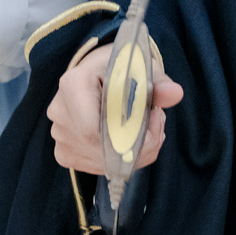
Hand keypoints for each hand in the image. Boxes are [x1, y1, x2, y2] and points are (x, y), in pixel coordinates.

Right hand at [48, 40, 183, 173]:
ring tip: (144, 127)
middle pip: (103, 149)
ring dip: (134, 152)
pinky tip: (129, 140)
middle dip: (140, 143)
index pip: (94, 130)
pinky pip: (99, 167)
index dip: (130, 134)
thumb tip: (175, 94)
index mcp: (73, 84)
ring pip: (105, 161)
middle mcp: (60, 111)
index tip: (156, 117)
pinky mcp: (65, 153)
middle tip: (156, 122)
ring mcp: (59, 135)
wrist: (99, 75)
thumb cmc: (120, 69)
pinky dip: (122, 160)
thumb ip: (157, 83)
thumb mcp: (141, 68)